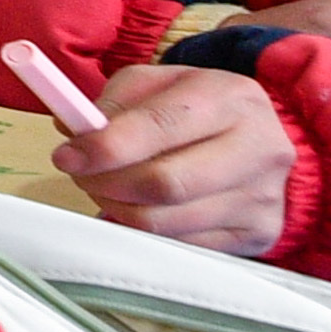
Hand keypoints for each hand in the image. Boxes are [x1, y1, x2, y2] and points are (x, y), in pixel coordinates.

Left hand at [62, 62, 297, 253]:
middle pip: (165, 183)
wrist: (261, 141)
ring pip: (166, 222)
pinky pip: (181, 246)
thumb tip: (73, 133)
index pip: (160, 126)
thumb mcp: (158, 86)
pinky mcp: (259, 234)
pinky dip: (144, 232)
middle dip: (106, 183)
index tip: (66, 156)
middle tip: (81, 176)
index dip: (105, 147)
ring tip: (105, 190)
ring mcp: (263, 196)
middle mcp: (258, 148)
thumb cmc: (197, 109)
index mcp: (231, 98)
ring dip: (118, 210)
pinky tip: (137, 209)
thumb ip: (114, 103)